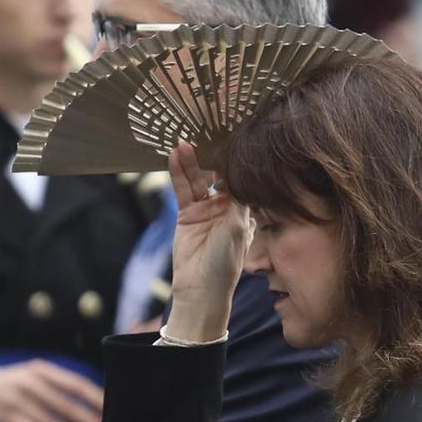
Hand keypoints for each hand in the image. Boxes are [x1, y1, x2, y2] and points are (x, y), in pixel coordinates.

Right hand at [0, 360, 102, 421]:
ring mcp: (16, 401)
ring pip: (50, 421)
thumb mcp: (35, 376)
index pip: (75, 384)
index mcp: (42, 371)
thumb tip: (97, 402)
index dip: (95, 398)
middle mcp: (29, 383)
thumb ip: (60, 385)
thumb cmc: (17, 387)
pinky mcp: (6, 419)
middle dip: (88, 421)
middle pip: (65, 405)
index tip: (111, 411)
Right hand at [164, 142, 248, 342]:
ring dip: (193, 161)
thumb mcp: (237, 227)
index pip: (240, 179)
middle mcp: (226, 207)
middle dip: (213, 157)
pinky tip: (176, 155)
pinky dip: (179, 172)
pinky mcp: (187, 213)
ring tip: (186, 141)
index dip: (235, 162)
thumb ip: (237, 198)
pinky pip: (183, 188)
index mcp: (244, 210)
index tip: (233, 139)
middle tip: (207, 133)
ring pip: (198, 180)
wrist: (201, 288)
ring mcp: (206, 209)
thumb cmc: (226, 262)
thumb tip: (239, 170)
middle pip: (218, 175)